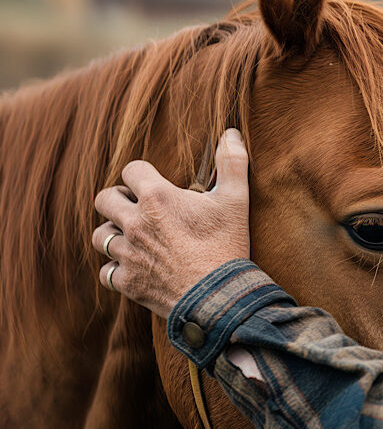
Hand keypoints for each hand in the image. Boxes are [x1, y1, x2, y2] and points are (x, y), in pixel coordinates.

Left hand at [92, 129, 249, 317]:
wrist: (219, 296)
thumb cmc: (228, 245)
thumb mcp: (236, 200)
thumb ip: (233, 163)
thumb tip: (231, 133)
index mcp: (157, 198)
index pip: (131, 170)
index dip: (141, 173)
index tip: (154, 182)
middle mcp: (135, 223)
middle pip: (104, 199)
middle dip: (118, 199)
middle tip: (137, 206)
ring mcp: (127, 254)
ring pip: (100, 235)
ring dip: (113, 232)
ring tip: (132, 236)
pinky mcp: (127, 281)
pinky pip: (106, 271)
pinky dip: (117, 268)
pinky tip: (133, 266)